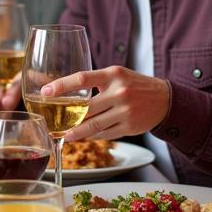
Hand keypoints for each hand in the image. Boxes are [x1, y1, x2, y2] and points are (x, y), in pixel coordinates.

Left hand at [42, 67, 170, 140]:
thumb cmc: (134, 85)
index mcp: (113, 75)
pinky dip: (93, 136)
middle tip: (53, 122)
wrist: (165, 100)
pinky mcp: (129, 127)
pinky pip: (105, 134)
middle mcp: (120, 92)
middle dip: (67, 118)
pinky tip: (85, 136)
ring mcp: (125, 111)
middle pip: (85, 108)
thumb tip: (67, 93)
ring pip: (94, 126)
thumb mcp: (117, 75)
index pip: (82, 78)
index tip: (45, 92)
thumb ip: (96, 82)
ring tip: (65, 134)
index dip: (62, 85)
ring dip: (76, 132)